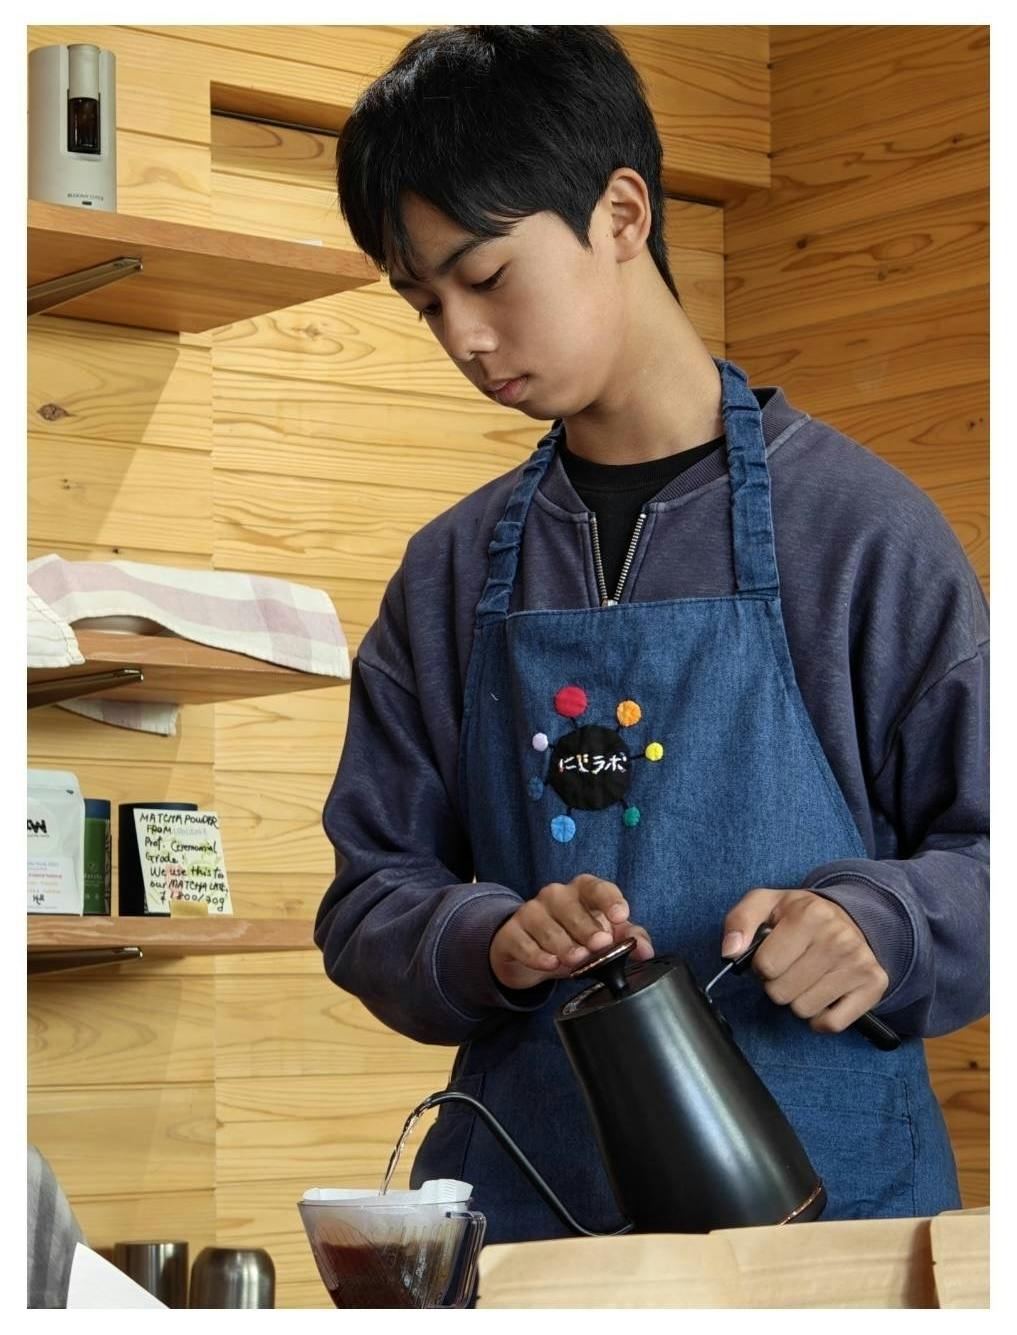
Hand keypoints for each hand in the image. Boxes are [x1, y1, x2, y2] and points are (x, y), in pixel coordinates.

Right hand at [490, 872, 653, 990]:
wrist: (528, 950)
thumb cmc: (573, 937)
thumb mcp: (603, 936)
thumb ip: (629, 939)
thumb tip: (646, 951)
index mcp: (582, 891)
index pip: (596, 887)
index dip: (609, 900)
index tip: (620, 915)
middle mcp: (555, 896)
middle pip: (570, 907)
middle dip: (586, 927)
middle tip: (600, 944)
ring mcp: (531, 912)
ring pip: (547, 927)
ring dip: (564, 945)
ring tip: (576, 960)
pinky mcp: (511, 933)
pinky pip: (523, 943)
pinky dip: (537, 955)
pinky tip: (549, 964)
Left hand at [721, 887, 888, 1033]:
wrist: (849, 917)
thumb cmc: (799, 915)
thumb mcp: (765, 905)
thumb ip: (739, 922)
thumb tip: (730, 952)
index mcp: (809, 913)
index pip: (765, 965)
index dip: (761, 965)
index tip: (773, 954)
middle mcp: (838, 937)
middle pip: (781, 993)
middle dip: (778, 984)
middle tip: (790, 966)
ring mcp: (859, 962)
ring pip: (804, 1010)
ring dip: (798, 999)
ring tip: (806, 977)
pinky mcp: (874, 984)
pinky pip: (832, 1023)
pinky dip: (821, 1018)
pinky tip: (822, 995)